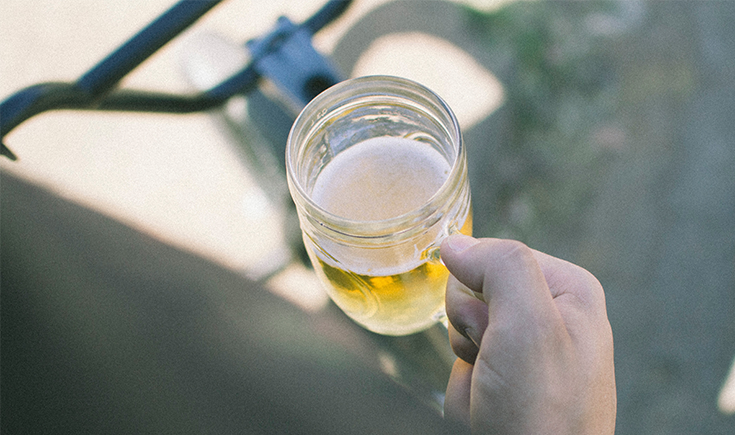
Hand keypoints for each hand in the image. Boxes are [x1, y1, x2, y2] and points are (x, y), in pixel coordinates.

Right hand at [441, 235, 615, 433]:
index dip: (480, 289)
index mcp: (568, 290)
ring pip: (461, 327)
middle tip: (495, 361)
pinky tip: (488, 405)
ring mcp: (525, 349)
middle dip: (470, 328)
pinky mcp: (505, 378)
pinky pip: (462, 363)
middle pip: (473, 290)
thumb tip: (455, 243)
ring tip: (495, 389)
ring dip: (466, 361)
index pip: (495, 255)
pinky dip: (465, 386)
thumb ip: (500, 266)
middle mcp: (550, 315)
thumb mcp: (529, 325)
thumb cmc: (543, 412)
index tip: (494, 325)